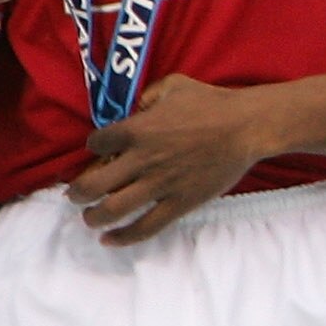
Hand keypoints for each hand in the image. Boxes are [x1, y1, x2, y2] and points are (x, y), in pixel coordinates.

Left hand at [72, 74, 275, 243]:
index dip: (93, 147)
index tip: (99, 151)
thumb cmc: (214, 103)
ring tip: (91, 217)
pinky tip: (110, 240)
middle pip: (91, 185)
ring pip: (111, 210)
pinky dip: (122, 237)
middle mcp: (142, 160)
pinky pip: (144, 227)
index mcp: (138, 130)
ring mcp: (160, 184)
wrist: (249, 126)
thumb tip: (134, 109)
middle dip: (77, 193)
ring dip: (93, 218)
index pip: (96, 144)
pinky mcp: (179, 203)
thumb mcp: (175, 85)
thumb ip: (148, 95)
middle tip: (76, 195)